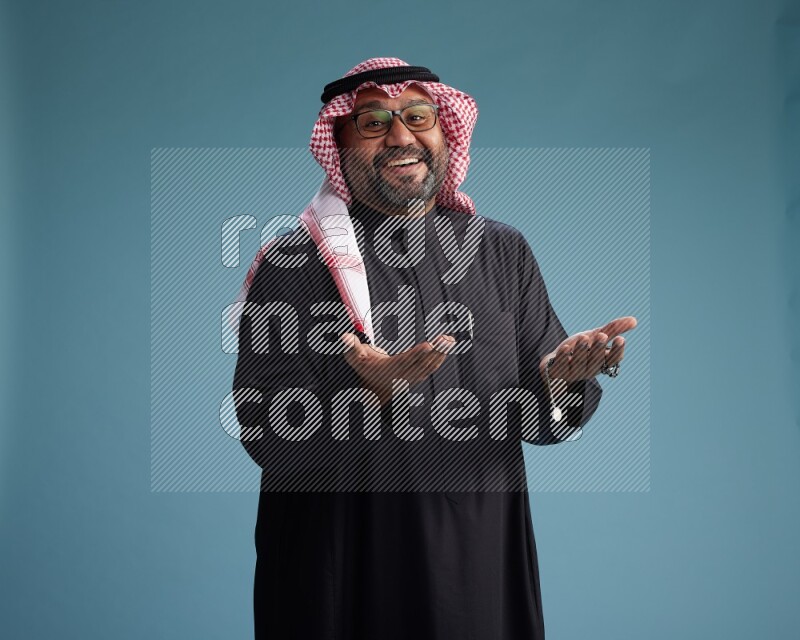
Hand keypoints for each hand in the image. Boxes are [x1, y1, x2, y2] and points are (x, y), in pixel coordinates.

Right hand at [340, 333, 455, 405]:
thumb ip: (350, 347)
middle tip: (446, 339)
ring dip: (442, 353)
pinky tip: (448, 345)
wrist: (373, 389)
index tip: (429, 345)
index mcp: (388, 370)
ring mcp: (412, 378)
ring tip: (450, 339)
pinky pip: (431, 367)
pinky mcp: (418, 376)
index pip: (404, 361)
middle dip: (436, 351)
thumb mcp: (355, 358)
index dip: (417, 354)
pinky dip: (441, 357)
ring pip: (429, 366)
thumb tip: (344, 337)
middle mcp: (402, 376)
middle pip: (422, 363)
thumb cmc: (364, 368)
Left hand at [538, 316, 636, 383]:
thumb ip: (613, 329)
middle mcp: (589, 369)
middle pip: (596, 361)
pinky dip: (563, 357)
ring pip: (579, 363)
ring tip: (584, 337)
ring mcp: (573, 373)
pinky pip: (560, 366)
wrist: (555, 361)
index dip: (617, 350)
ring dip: (581, 350)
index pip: (612, 359)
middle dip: (598, 348)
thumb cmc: (580, 348)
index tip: (620, 339)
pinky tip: (565, 347)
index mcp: (602, 362)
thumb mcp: (595, 336)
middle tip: (601, 335)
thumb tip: (635, 320)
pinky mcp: (557, 372)